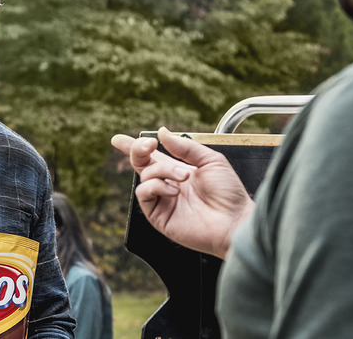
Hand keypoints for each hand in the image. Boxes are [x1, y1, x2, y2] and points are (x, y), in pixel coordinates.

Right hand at [111, 127, 254, 258]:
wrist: (234, 220)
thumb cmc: (228, 193)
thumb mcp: (210, 160)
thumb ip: (185, 146)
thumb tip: (161, 132)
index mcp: (177, 170)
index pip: (149, 157)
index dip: (132, 147)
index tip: (117, 139)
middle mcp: (166, 184)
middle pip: (139, 163)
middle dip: (137, 149)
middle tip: (148, 145)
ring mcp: (161, 200)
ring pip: (145, 175)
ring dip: (163, 170)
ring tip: (184, 177)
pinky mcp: (158, 215)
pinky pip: (144, 193)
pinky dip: (157, 186)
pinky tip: (174, 191)